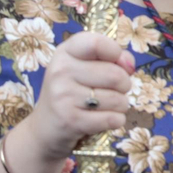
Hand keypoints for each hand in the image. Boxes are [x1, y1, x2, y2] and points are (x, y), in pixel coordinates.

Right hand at [22, 32, 134, 162]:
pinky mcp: (70, 121)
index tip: (115, 62)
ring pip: (118, 99)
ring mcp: (63, 96)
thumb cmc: (73, 92)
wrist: (43, 128)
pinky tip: (102, 119)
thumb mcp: (86, 67)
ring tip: (104, 106)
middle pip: (115, 75)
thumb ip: (113, 58)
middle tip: (112, 90)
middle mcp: (60, 71)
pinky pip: (113, 119)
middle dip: (124, 85)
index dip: (116, 53)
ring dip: (120, 105)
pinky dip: (116, 120)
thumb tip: (129, 65)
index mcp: (66, 52)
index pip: (97, 43)